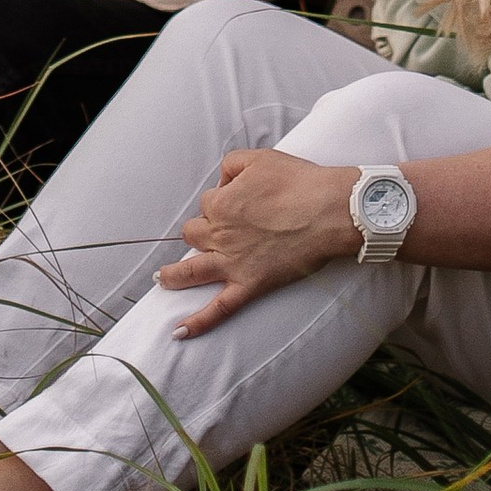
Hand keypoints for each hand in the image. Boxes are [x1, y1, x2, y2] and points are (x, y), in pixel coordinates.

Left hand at [156, 146, 357, 333]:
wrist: (329, 210)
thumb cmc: (299, 181)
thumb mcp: (261, 158)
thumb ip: (232, 165)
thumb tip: (222, 181)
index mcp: (221, 203)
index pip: (208, 202)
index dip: (222, 199)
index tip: (240, 199)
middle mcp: (220, 234)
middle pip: (193, 233)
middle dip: (200, 230)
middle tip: (216, 231)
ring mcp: (233, 263)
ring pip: (191, 271)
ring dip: (173, 275)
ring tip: (161, 279)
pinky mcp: (250, 285)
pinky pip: (218, 309)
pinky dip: (197, 322)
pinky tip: (179, 332)